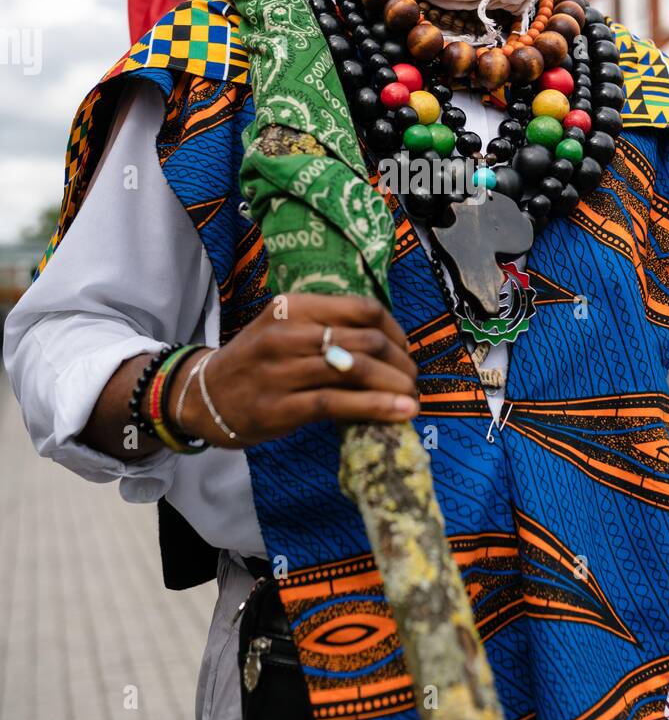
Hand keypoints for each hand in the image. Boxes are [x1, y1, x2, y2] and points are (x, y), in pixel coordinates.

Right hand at [173, 293, 418, 446]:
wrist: (204, 396)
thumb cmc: (257, 362)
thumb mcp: (285, 328)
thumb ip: (327, 327)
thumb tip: (388, 344)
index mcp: (294, 305)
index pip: (363, 308)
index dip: (395, 330)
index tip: (405, 350)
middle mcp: (288, 333)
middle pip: (366, 340)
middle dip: (400, 362)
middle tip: (413, 378)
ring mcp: (282, 370)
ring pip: (356, 371)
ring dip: (395, 385)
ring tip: (413, 398)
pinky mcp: (280, 407)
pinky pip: (339, 403)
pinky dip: (377, 408)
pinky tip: (400, 413)